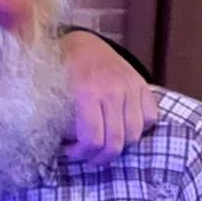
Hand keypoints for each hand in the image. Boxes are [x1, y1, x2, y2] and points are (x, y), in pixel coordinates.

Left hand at [61, 31, 159, 163]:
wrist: (83, 43)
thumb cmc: (64, 71)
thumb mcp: (52, 93)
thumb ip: (60, 121)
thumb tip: (69, 146)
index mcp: (87, 92)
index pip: (93, 140)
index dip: (82, 154)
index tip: (72, 151)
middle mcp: (113, 90)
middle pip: (116, 143)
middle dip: (100, 157)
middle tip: (89, 155)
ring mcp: (131, 87)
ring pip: (134, 135)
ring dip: (119, 146)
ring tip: (104, 142)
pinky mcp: (142, 85)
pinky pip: (150, 118)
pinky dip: (139, 128)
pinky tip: (122, 127)